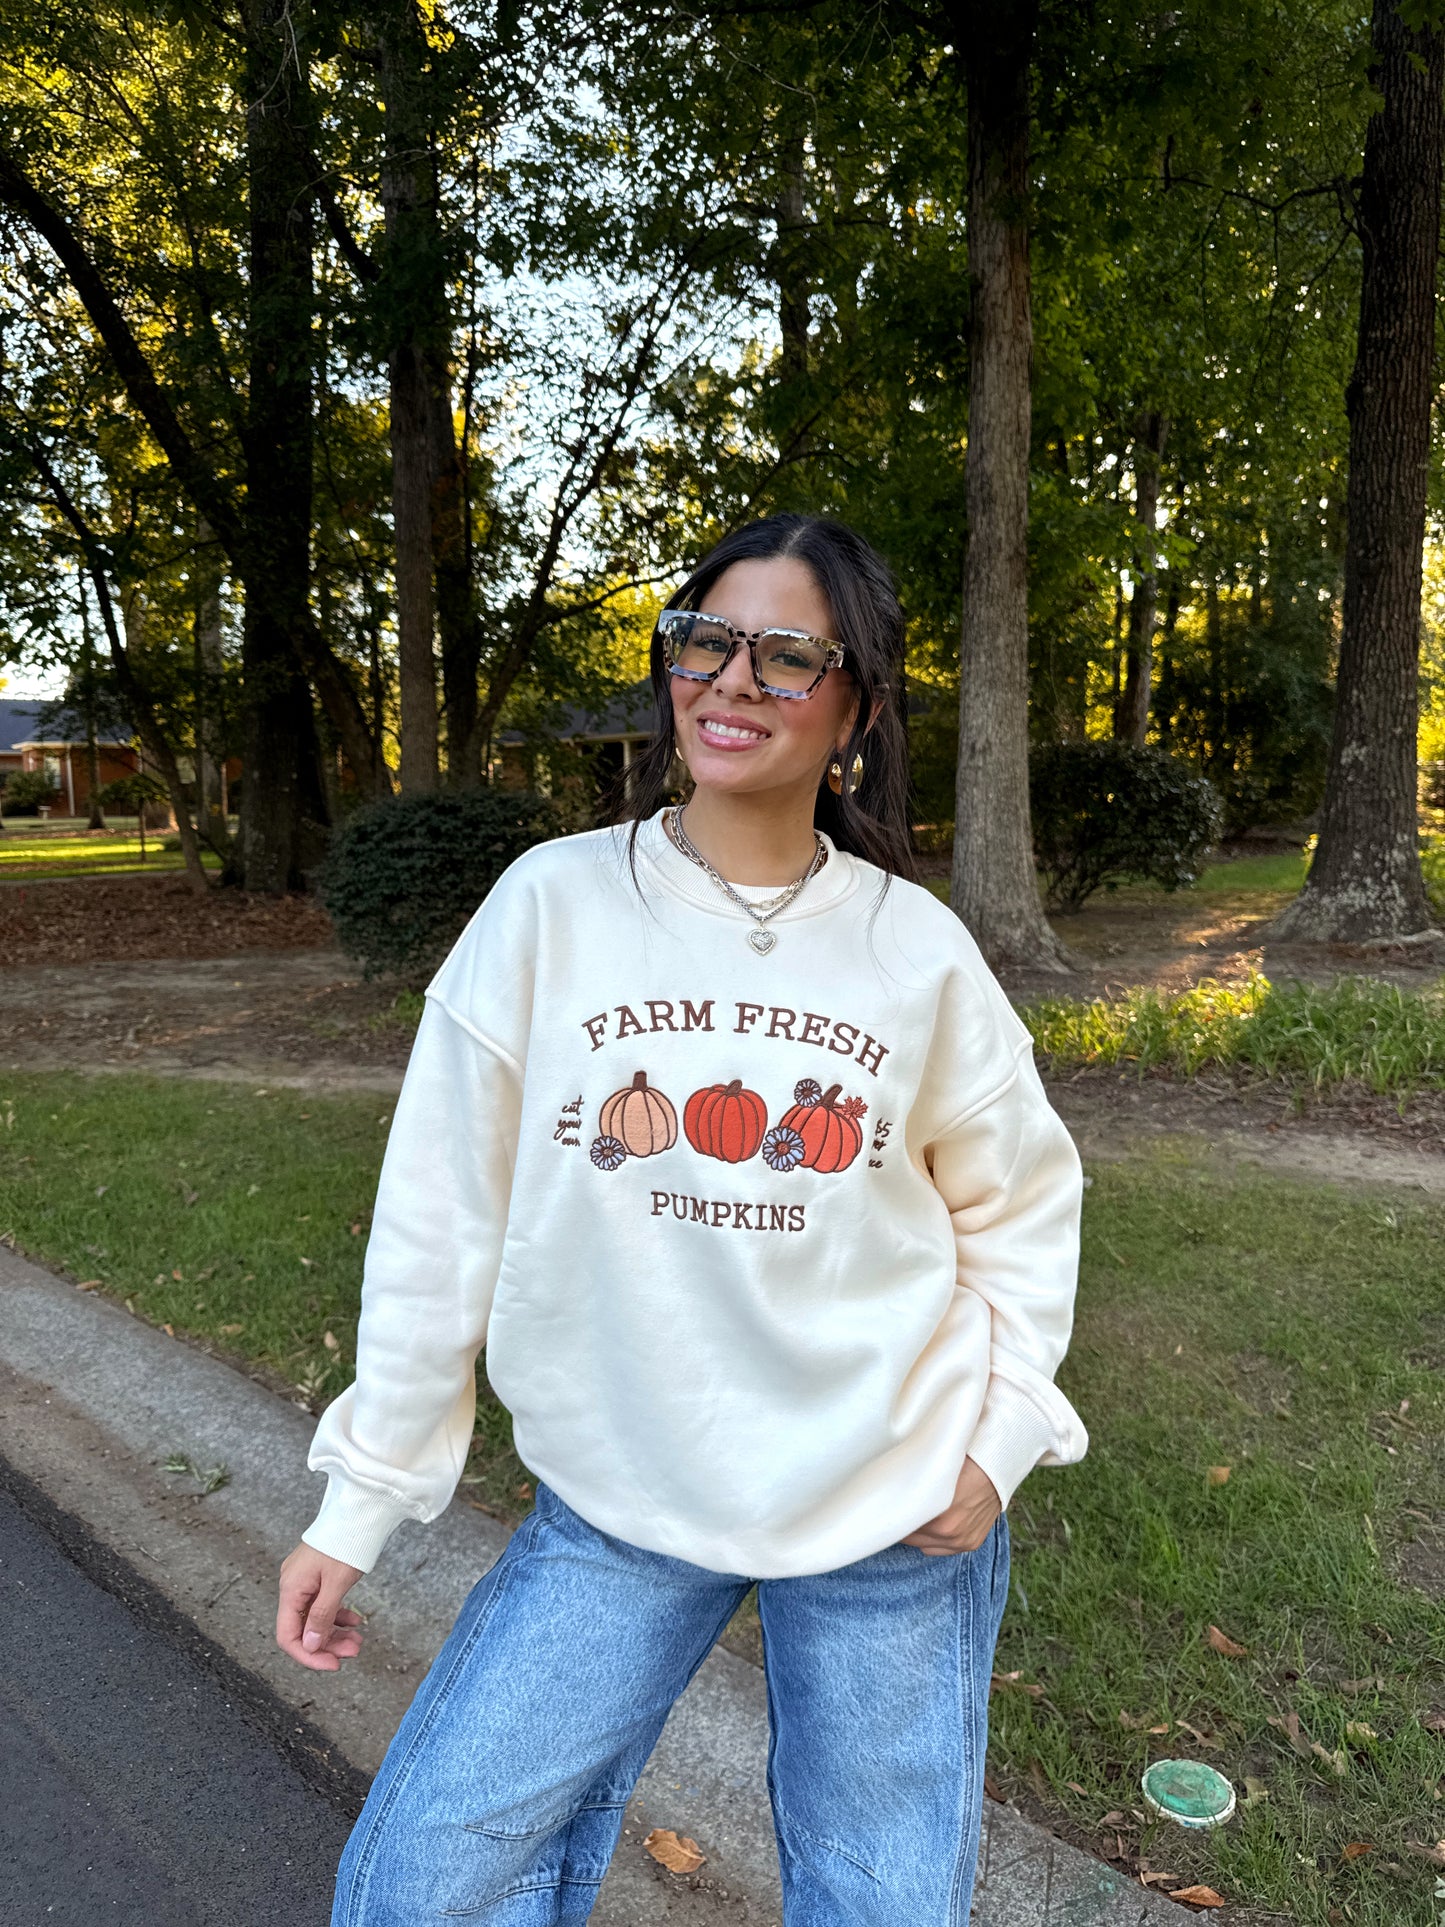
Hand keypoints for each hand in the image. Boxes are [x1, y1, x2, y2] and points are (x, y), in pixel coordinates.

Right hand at [276, 1542, 366, 1670]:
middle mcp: (293, 1586)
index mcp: (291, 1589)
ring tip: (357, 1641)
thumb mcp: (337, 1583)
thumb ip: (322, 1616)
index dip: (308, 1655)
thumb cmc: (346, 1542)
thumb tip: (310, 1645)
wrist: (357, 1513)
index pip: (288, 1636)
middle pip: (303, 1629)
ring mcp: (304, 1581)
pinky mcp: (316, 1577)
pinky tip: (354, 1622)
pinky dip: (337, 1616)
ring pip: (315, 1619)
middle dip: (327, 1645)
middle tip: (353, 1652)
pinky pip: (322, 1605)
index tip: (332, 1665)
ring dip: (334, 1633)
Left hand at [900, 1456, 1002, 1555]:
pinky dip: (935, 1541)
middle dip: (905, 1526)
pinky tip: (932, 1526)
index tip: (886, 1509)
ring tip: (916, 1517)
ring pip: (925, 1547)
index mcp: (939, 1516)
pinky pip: (942, 1550)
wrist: (997, 1467)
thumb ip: (916, 1487)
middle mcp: (951, 1533)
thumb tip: (895, 1489)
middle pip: (912, 1539)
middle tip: (898, 1512)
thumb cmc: (966, 1463)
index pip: (904, 1525)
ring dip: (919, 1535)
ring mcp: (962, 1541)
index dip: (893, 1516)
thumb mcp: (935, 1472)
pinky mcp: (971, 1544)